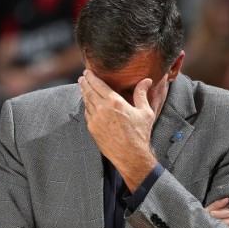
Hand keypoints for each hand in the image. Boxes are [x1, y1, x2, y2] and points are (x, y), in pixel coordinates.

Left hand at [79, 69, 156, 191]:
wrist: (131, 156)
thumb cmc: (140, 134)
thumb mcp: (145, 112)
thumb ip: (141, 94)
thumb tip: (147, 80)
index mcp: (115, 102)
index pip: (98, 84)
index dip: (91, 77)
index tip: (87, 72)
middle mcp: (102, 109)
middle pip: (88, 91)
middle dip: (84, 82)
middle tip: (82, 77)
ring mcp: (95, 120)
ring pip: (86, 102)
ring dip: (84, 93)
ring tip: (83, 88)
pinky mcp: (92, 129)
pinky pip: (87, 114)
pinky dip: (86, 107)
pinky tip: (87, 104)